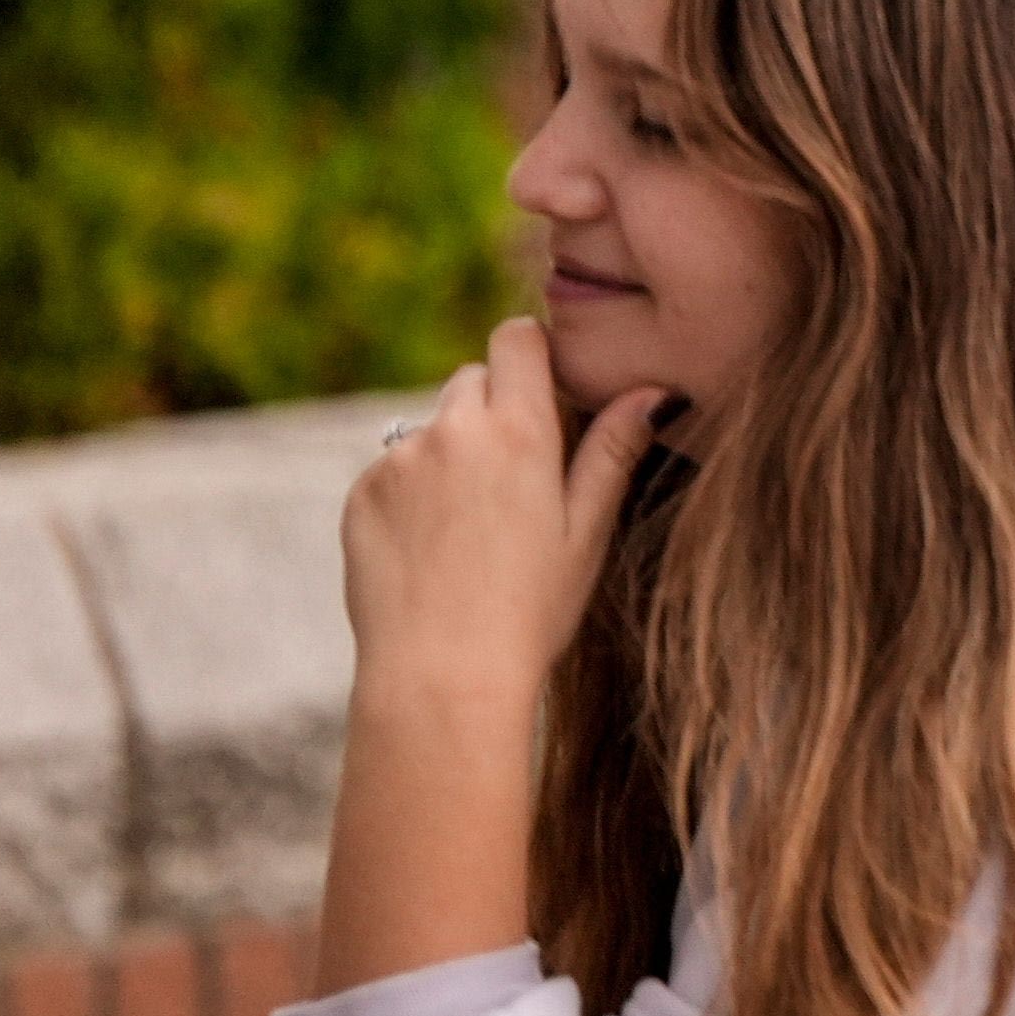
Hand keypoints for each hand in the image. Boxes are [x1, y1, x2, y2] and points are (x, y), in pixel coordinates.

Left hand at [315, 321, 662, 996]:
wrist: (439, 677)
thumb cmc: (530, 611)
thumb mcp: (587, 532)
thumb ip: (613, 452)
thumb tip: (653, 393)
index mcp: (520, 432)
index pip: (516, 338)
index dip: (532, 354)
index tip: (546, 389)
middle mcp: (453, 431)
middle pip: (472, 378)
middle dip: (493, 408)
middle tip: (514, 477)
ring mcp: (397, 461)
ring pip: (430, 428)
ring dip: (450, 455)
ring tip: (469, 531)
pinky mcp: (360, 496)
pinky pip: (391, 470)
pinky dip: (410, 494)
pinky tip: (430, 551)